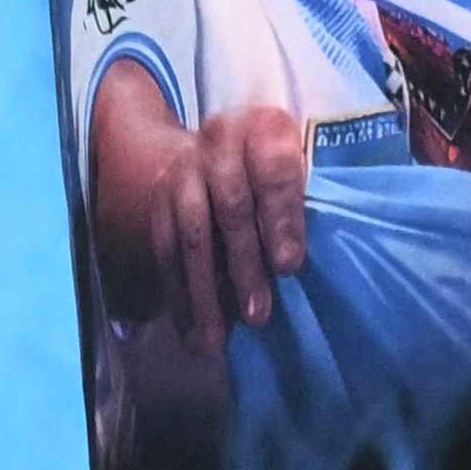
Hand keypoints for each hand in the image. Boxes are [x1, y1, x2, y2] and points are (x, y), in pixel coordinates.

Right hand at [91, 74, 312, 335]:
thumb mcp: (302, 166)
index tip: (288, 267)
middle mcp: (219, 143)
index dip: (281, 218)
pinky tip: (189, 333)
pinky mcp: (159, 201)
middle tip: (257, 316)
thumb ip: (307, 202)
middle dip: (244, 266)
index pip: (272, 169)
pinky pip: (165, 252)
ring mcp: (184, 171)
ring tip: (215, 340)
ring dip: (204, 293)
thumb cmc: (279, 170)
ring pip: (191, 236)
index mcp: (265, 129)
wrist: (218, 143)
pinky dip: (178, 296)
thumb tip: (311, 266)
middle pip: (231, 207)